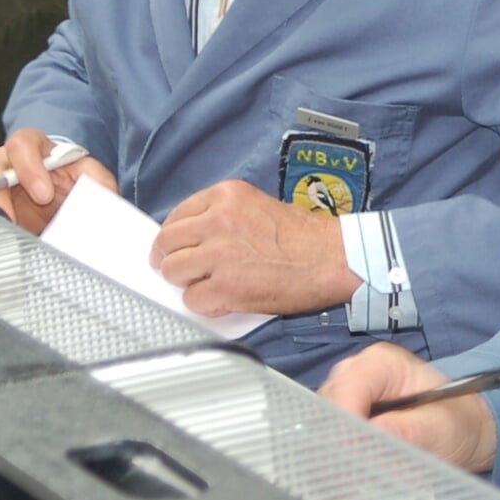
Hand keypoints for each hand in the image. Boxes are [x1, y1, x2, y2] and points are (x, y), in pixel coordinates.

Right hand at [0, 128, 117, 234]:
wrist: (50, 195)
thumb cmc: (64, 179)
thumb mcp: (84, 174)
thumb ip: (97, 179)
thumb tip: (109, 195)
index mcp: (31, 146)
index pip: (21, 144)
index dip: (29, 168)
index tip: (44, 194)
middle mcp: (2, 162)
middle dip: (0, 197)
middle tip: (13, 221)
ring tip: (3, 236)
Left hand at [151, 180, 362, 316]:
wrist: (332, 258)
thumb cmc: (305, 236)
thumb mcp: (258, 206)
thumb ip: (223, 216)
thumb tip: (196, 238)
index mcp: (226, 195)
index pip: (177, 215)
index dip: (175, 236)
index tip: (178, 246)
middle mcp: (218, 220)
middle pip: (167, 242)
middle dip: (171, 258)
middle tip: (181, 269)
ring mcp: (219, 254)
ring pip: (173, 270)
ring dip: (186, 281)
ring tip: (208, 284)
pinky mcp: (225, 286)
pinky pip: (192, 299)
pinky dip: (204, 303)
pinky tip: (222, 299)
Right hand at [320, 343, 499, 473]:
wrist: (464, 433)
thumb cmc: (457, 423)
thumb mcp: (440, 429)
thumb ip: (406, 432)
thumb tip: (371, 437)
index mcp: (382, 363)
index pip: (346, 389)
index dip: (345, 425)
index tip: (354, 461)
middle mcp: (357, 374)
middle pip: (327, 408)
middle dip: (339, 444)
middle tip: (355, 480)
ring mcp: (346, 396)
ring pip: (322, 427)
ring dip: (338, 456)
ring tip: (358, 484)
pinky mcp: (344, 419)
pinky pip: (329, 440)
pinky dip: (340, 461)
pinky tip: (354, 482)